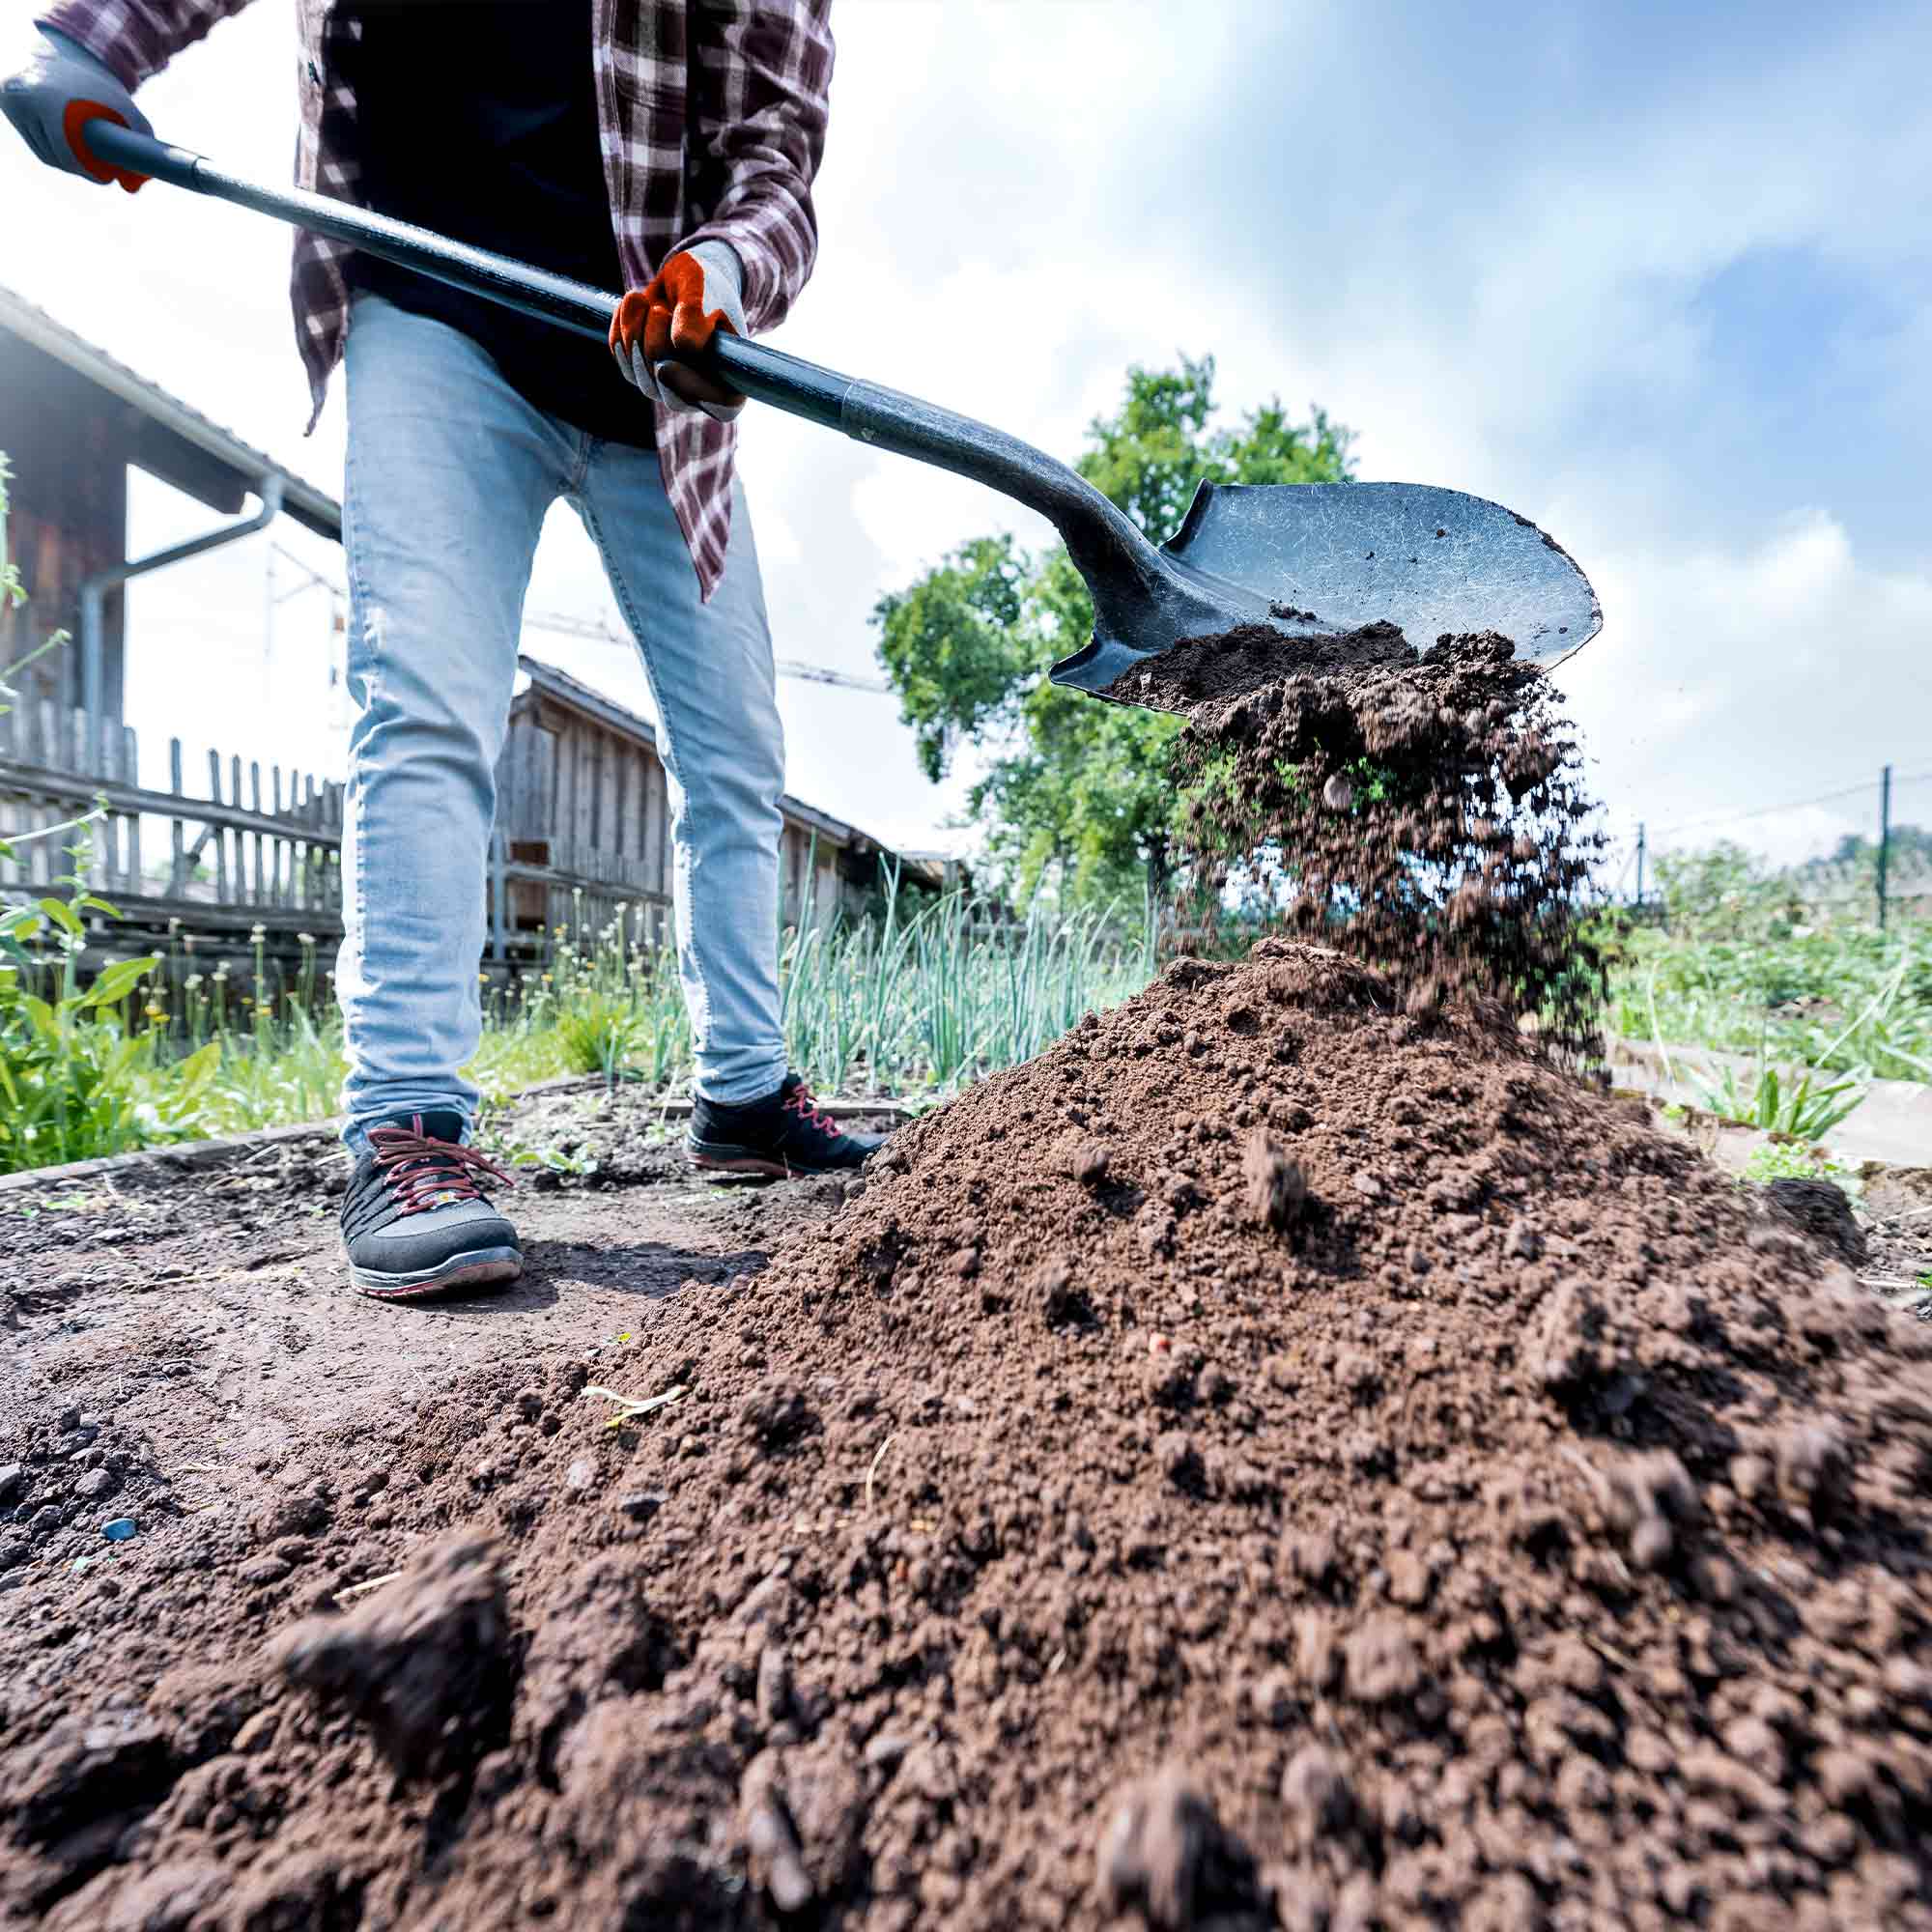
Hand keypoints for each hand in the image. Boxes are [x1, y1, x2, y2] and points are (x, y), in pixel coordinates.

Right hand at [0, 27, 150, 190]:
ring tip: (85, 160)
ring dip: (64, 161)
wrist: (64, 52)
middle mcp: (24, 100)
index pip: (65, 151)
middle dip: (78, 168)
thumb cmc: (97, 84)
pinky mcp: (7, 102)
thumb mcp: (124, 104)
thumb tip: (137, 184)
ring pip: (43, 151)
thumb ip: (142, 135)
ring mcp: (12, 102)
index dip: (86, 170)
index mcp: (48, 100)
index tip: (105, 178)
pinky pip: (33, 140)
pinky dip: (50, 148)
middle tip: (99, 173)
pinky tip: (67, 146)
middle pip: (53, 155)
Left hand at [609, 242, 748, 422]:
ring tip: (643, 299)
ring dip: (636, 333)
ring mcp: (669, 386)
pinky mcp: (642, 372)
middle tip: (660, 311)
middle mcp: (701, 391)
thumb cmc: (704, 284)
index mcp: (732, 376)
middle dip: (657, 348)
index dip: (697, 391)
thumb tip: (685, 347)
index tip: (666, 366)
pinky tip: (634, 303)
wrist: (685, 277)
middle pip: (671, 392)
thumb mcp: (703, 290)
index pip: (723, 406)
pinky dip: (621, 327)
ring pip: (642, 378)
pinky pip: (623, 358)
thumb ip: (696, 316)